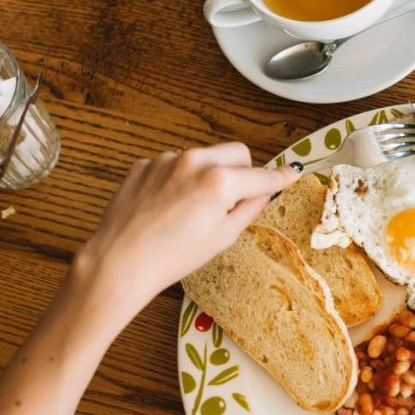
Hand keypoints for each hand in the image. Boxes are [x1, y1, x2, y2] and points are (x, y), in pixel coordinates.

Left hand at [78, 143, 298, 311]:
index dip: (279, 178)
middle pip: (236, 153)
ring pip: (202, 158)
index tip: (292, 173)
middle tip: (233, 200)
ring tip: (190, 211)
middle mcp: (195, 160)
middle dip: (242, 171)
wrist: (122, 261)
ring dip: (207, 176)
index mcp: (221, 180)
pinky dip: (177, 181)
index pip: (261, 175)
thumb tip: (265, 191)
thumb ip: (250, 208)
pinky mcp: (144, 164)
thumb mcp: (223, 237)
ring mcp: (166, 159)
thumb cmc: (176, 256)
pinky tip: (166, 208)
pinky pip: (172, 165)